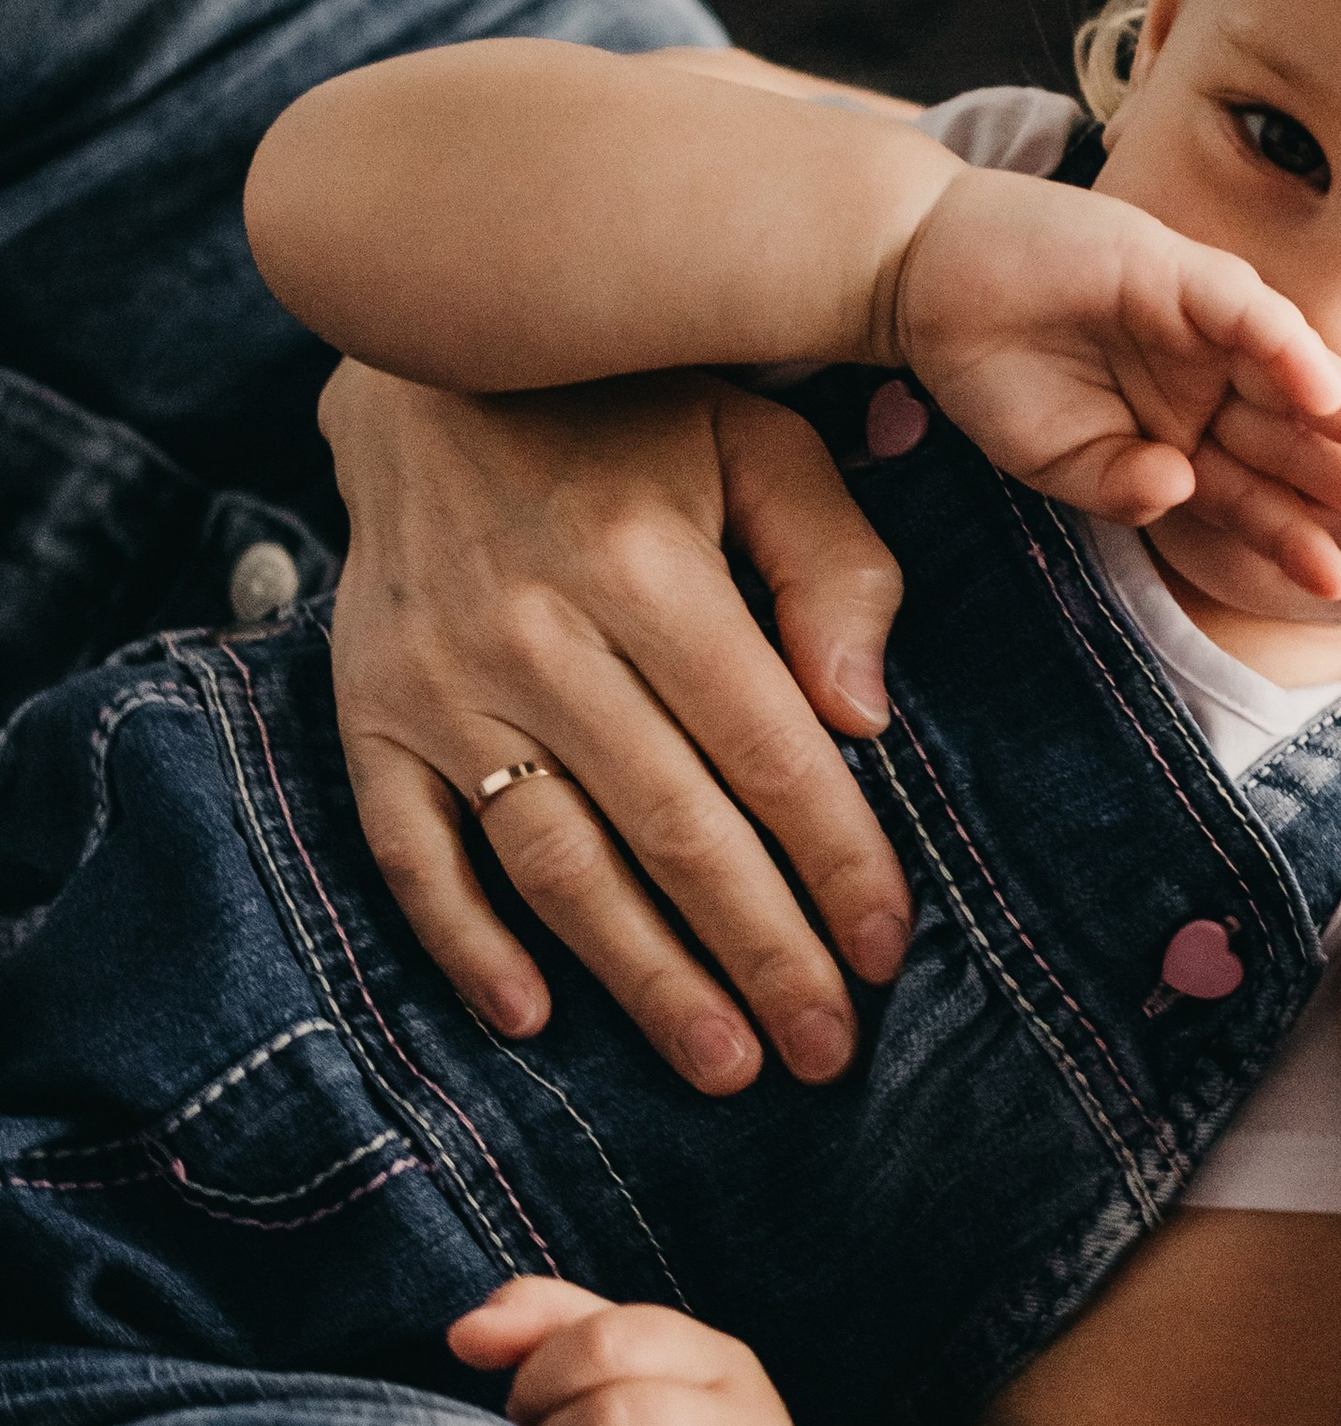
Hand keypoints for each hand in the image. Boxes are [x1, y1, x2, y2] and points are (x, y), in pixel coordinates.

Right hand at [323, 360, 913, 1092]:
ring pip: (554, 861)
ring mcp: (438, 684)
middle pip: (670, 828)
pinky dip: (466, 944)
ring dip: (642, 977)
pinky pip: (411, 853)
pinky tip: (535, 1019)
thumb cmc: (630, 416)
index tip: (885, 952)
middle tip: (822, 1052)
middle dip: (759, 952)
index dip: (834, 860)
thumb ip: (831, 564)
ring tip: (723, 1062)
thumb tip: (862, 714)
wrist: (428, 362)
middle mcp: (533, 634)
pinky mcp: (371, 717)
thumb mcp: (757, 442)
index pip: (765, 748)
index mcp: (643, 563)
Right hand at [894, 169, 1340, 594]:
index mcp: (1186, 436)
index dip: (1299, 535)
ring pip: (1296, 381)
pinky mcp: (1179, 272)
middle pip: (1301, 444)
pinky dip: (1284, 351)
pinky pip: (1245, 315)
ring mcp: (1203, 327)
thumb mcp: (1057, 458)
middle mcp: (1211, 384)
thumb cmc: (996, 373)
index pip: (1258, 493)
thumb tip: (1176, 492)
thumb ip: (1119, 486)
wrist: (927, 281)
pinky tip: (1323, 394)